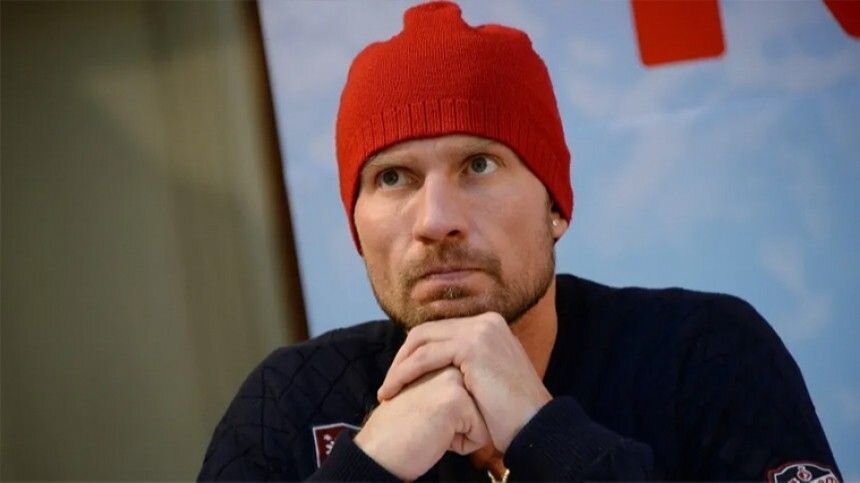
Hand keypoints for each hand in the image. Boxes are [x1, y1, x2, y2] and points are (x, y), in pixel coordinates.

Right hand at [354, 367, 489, 479]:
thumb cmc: (400, 430)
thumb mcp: (426, 398)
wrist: (378, 451)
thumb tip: (478, 397)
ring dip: (462, 432)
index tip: (427, 418)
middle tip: (427, 424)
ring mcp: (452, 379)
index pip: (472, 397)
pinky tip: (436, 439)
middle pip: (481, 405)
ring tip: (432, 430)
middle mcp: (447, 365)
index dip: (454, 417)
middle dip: (461, 423)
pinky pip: (481, 433)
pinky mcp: (456, 399)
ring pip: (484, 417)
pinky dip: (463, 445)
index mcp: (439, 364)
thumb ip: (447, 389)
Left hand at [377, 312, 551, 451]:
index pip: (439, 331)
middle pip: (426, 331)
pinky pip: (425, 357)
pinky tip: (393, 390)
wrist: (535, 426)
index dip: (414, 353)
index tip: (400, 377)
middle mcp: (486, 321)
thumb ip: (466, 364)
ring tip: (387, 391)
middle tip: (389, 384)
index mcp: (489, 325)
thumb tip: (438, 367)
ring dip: (398, 367)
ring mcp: (480, 331)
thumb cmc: (511, 413)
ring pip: (421, 342)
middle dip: (402, 357)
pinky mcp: (473, 346)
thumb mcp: (487, 378)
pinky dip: (404, 373)